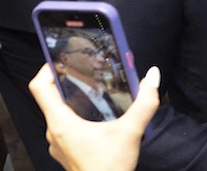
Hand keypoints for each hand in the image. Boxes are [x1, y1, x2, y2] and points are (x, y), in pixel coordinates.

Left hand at [28, 64, 159, 170]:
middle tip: (85, 69)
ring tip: (94, 89)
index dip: (47, 68)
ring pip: (58, 113)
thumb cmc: (109, 167)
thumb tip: (153, 75)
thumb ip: (144, 102)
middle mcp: (54, 132)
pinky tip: (98, 114)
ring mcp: (58, 143)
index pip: (40, 88)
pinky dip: (76, 115)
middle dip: (65, 81)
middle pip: (50, 98)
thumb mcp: (131, 131)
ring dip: (72, 99)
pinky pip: (65, 126)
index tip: (61, 58)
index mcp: (62, 123)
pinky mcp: (66, 151)